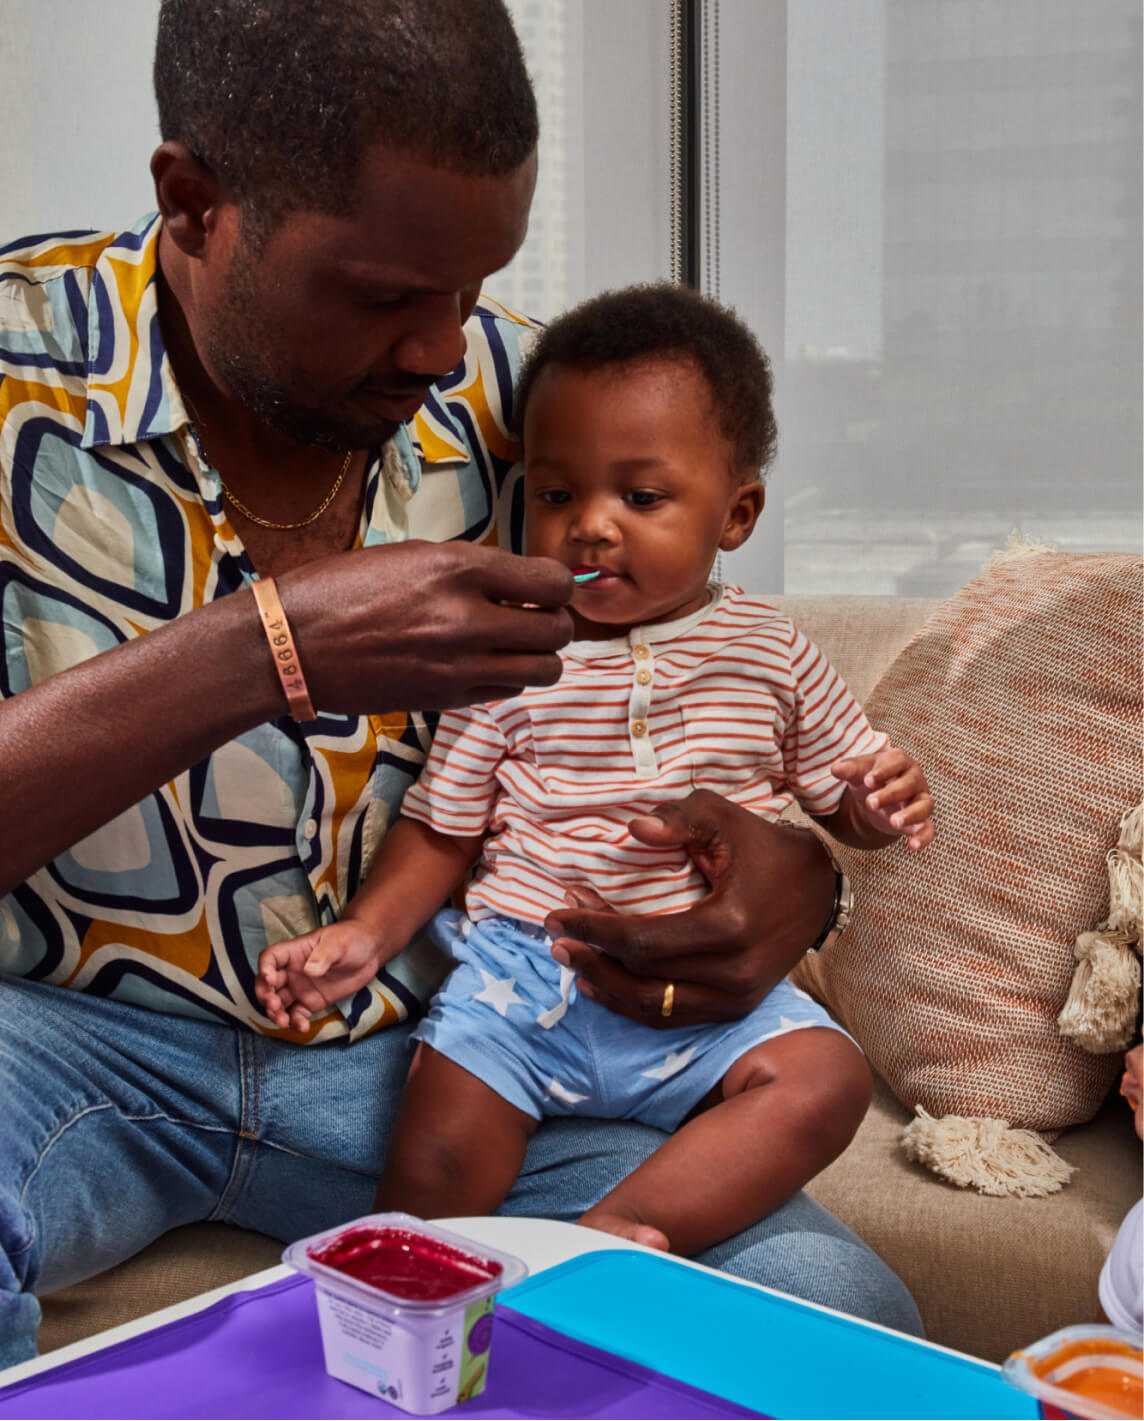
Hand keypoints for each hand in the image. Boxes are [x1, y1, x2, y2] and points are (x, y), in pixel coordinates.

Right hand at [255, 920, 385, 1030]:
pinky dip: (296, 1022)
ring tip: (283, 1021)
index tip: (270, 979)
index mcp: (294, 952)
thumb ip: (324, 956)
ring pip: (278, 1002)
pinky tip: (303, 1027)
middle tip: (273, 1005)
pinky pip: (297, 1014)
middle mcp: (292, 971)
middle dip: (265, 995)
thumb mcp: (339, 942)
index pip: (270, 958)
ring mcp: (300, 987)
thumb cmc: (351, 938)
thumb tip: (309, 970)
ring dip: (275, 1013)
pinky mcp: (311, 1002)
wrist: (369, 952)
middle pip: (268, 983)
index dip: (264, 968)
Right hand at [275, 540, 573, 714]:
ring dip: (539, 656)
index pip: (551, 581)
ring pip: (544, 670)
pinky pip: (506, 691)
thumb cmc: (339, 589)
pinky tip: (484, 664)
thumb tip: (511, 578)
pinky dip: (508, 678)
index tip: (546, 587)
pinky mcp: (445, 699)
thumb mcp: (409, 554)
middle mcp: (467, 618)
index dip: (558, 585)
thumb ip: (466, 566)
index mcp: (459, 568)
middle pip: (558, 630)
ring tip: (516, 646)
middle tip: (537, 617)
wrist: (290, 644)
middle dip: (556, 622)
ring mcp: (458, 665)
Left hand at [542, 790, 835, 1028]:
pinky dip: (631, 1005)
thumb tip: (633, 829)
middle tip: (554, 935)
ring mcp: (737, 998)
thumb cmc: (764, 848)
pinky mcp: (736, 1009)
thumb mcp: (725, 817)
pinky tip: (600, 985)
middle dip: (591, 955)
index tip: (558, 913)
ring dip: (604, 986)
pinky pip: (672, 1018)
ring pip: (654, 1008)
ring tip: (569, 959)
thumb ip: (680, 818)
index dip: (594, 930)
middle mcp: (735, 973)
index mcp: (730, 925)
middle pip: (643, 978)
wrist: (819, 890)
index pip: (643, 940)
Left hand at [831, 746, 934, 848]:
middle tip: (870, 803)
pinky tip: (912, 845)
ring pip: (924, 805)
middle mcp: (914, 779)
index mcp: (899, 761)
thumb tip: (835, 769)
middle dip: (891, 793)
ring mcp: (920, 800)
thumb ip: (849, 769)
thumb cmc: (869, 780)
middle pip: (909, 784)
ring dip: (911, 814)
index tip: (868, 780)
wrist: (876, 800)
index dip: (884, 770)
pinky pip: (928, 829)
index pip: (897, 761)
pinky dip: (923, 837)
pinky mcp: (921, 821)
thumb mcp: (858, 773)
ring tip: (894, 822)